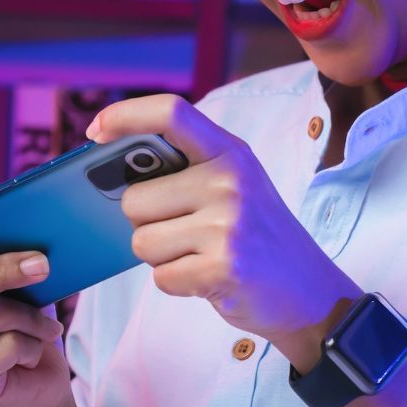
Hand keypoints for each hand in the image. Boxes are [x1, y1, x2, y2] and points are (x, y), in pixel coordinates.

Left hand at [88, 94, 359, 365]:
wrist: (311, 293)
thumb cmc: (257, 237)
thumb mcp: (235, 186)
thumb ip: (185, 170)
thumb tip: (110, 168)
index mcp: (230, 153)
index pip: (170, 113)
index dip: (125, 115)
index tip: (96, 131)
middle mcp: (229, 182)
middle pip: (135, 199)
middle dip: (147, 223)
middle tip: (187, 233)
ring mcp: (226, 226)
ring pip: (141, 241)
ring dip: (161, 257)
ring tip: (200, 255)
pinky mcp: (221, 269)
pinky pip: (161, 276)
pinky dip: (177, 283)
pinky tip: (209, 278)